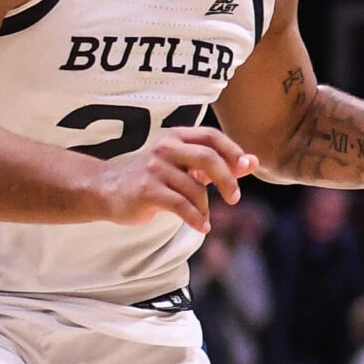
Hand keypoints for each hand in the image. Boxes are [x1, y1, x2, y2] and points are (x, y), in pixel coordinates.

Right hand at [90, 127, 254, 232]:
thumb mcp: (186, 166)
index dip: (233, 151)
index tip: (246, 168)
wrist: (110, 191)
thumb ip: (219, 164)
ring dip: (205, 207)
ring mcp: (154, 168)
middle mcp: (165, 148)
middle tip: (234, 198)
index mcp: (177, 137)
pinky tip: (202, 227)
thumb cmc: (156, 178)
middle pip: (207, 158)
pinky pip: (181, 206)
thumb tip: (253, 162)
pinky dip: (196, 219)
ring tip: (203, 217)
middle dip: (227, 180)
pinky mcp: (146, 190)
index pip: (211, 136)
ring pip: (195, 188)